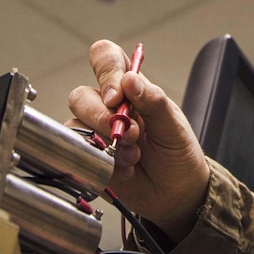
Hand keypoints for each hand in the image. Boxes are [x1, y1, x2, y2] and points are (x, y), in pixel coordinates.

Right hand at [68, 39, 209, 239]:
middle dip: (104, 118)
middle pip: (81, 96)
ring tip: (132, 156)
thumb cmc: (178, 153)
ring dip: (105, 143)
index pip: (106, 59)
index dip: (106, 71)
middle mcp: (109, 105)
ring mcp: (96, 131)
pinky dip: (102, 162)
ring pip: (76, 124)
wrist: (176, 194)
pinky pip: (78, 152)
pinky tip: (125, 170)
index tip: (117, 96)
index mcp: (132, 88)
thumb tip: (130, 78)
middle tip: (131, 135)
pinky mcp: (89, 156)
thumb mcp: (174, 127)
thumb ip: (154, 101)